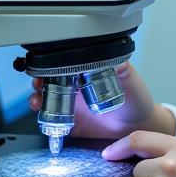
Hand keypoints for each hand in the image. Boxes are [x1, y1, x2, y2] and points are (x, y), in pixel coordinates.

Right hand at [27, 61, 175, 139]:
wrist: (139, 124)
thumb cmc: (135, 97)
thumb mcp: (128, 77)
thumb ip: (120, 65)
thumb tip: (112, 52)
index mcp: (85, 72)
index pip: (61, 64)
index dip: (48, 65)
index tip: (44, 69)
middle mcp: (75, 87)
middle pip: (47, 81)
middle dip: (37, 82)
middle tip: (37, 86)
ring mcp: (72, 106)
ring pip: (45, 100)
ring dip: (36, 99)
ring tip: (37, 103)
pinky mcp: (72, 124)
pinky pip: (53, 123)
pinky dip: (45, 122)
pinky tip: (45, 120)